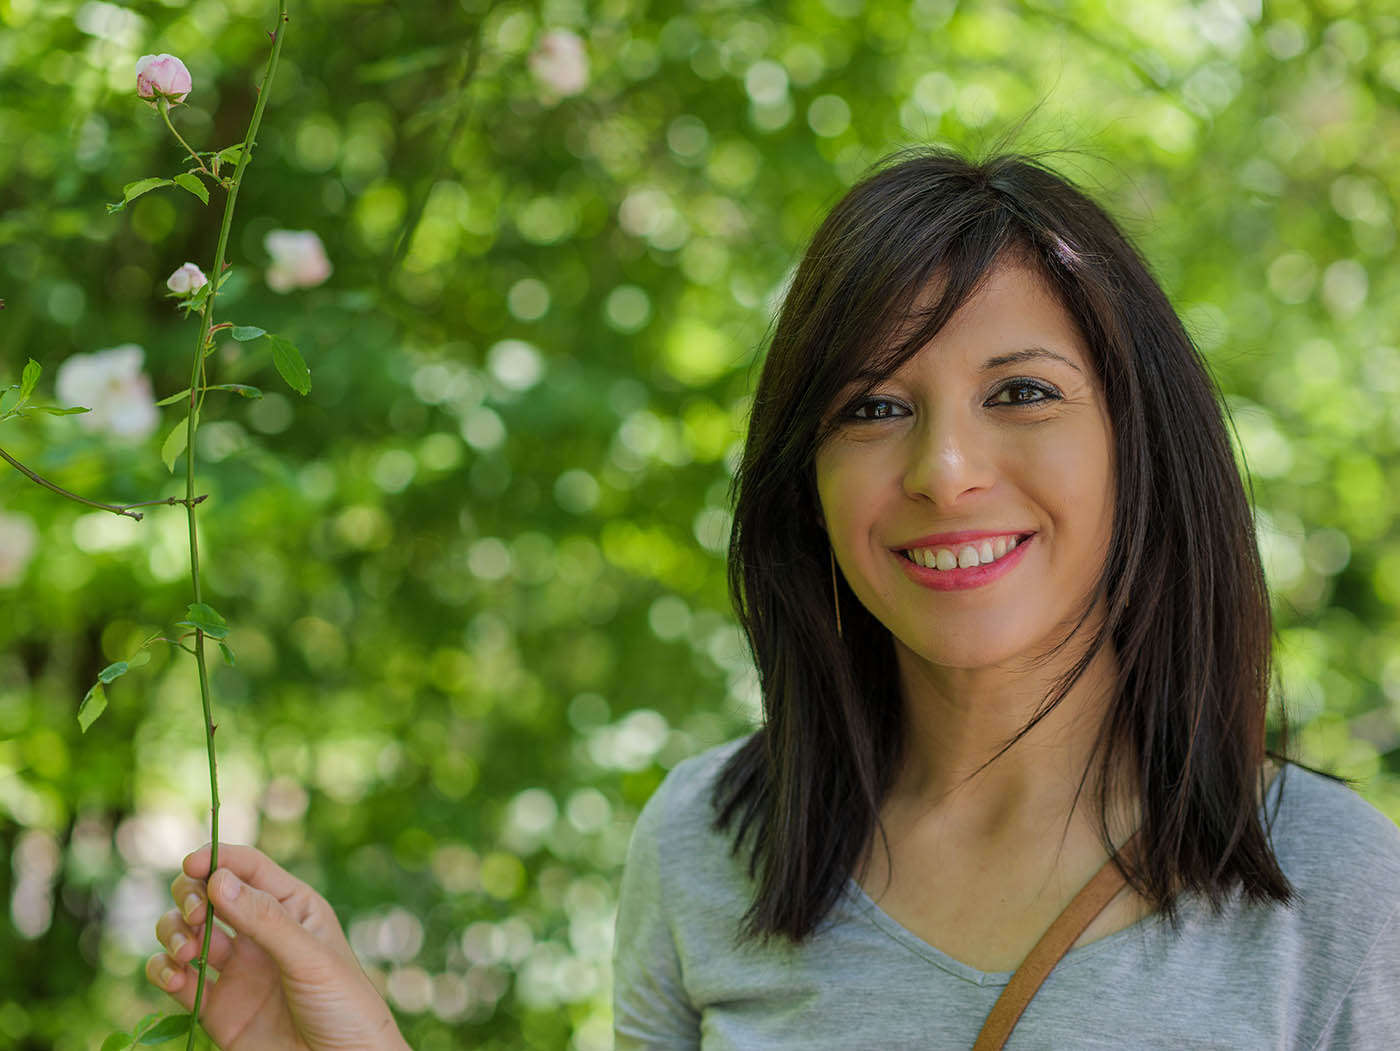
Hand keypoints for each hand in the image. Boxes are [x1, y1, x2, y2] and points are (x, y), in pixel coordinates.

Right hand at [146, 843, 408, 1050]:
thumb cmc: (344, 1005)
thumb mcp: (310, 957)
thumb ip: (263, 920)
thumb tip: (216, 879)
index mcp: (293, 908)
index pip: (248, 868)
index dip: (217, 859)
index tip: (191, 863)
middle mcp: (260, 933)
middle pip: (208, 895)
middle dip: (189, 895)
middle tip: (194, 914)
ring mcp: (237, 970)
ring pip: (186, 932)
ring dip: (173, 932)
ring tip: (185, 950)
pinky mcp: (217, 1008)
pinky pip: (177, 979)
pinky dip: (162, 971)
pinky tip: (174, 976)